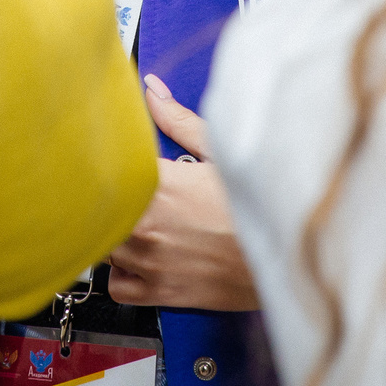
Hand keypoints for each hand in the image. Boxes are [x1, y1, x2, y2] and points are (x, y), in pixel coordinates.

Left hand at [104, 75, 259, 312]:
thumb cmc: (261, 206)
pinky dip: (123, 273)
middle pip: (99, 210)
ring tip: (141, 224)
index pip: (108, 166)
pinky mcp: (160, 293)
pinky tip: (141, 258)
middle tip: (128, 193)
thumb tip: (153, 92)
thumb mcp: (222, 154)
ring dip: (116, 234)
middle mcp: (148, 225)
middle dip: (111, 199)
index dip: (106, 162)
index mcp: (160, 184)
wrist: (286, 259)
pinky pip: (117, 285)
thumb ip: (179, 121)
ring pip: (105, 245)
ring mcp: (151, 262)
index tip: (109, 160)